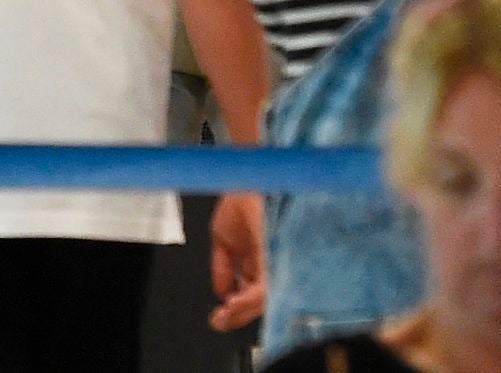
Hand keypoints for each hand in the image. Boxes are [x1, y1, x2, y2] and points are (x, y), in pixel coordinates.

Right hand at [208, 191, 265, 331]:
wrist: (248, 178)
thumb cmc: (241, 197)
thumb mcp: (222, 236)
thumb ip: (222, 267)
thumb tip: (221, 292)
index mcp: (263, 255)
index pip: (252, 288)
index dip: (235, 302)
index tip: (220, 314)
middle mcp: (274, 260)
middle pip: (259, 297)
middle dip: (237, 312)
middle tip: (219, 321)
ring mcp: (279, 260)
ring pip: (265, 298)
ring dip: (242, 310)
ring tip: (225, 315)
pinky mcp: (280, 260)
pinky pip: (268, 287)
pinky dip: (250, 299)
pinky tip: (233, 303)